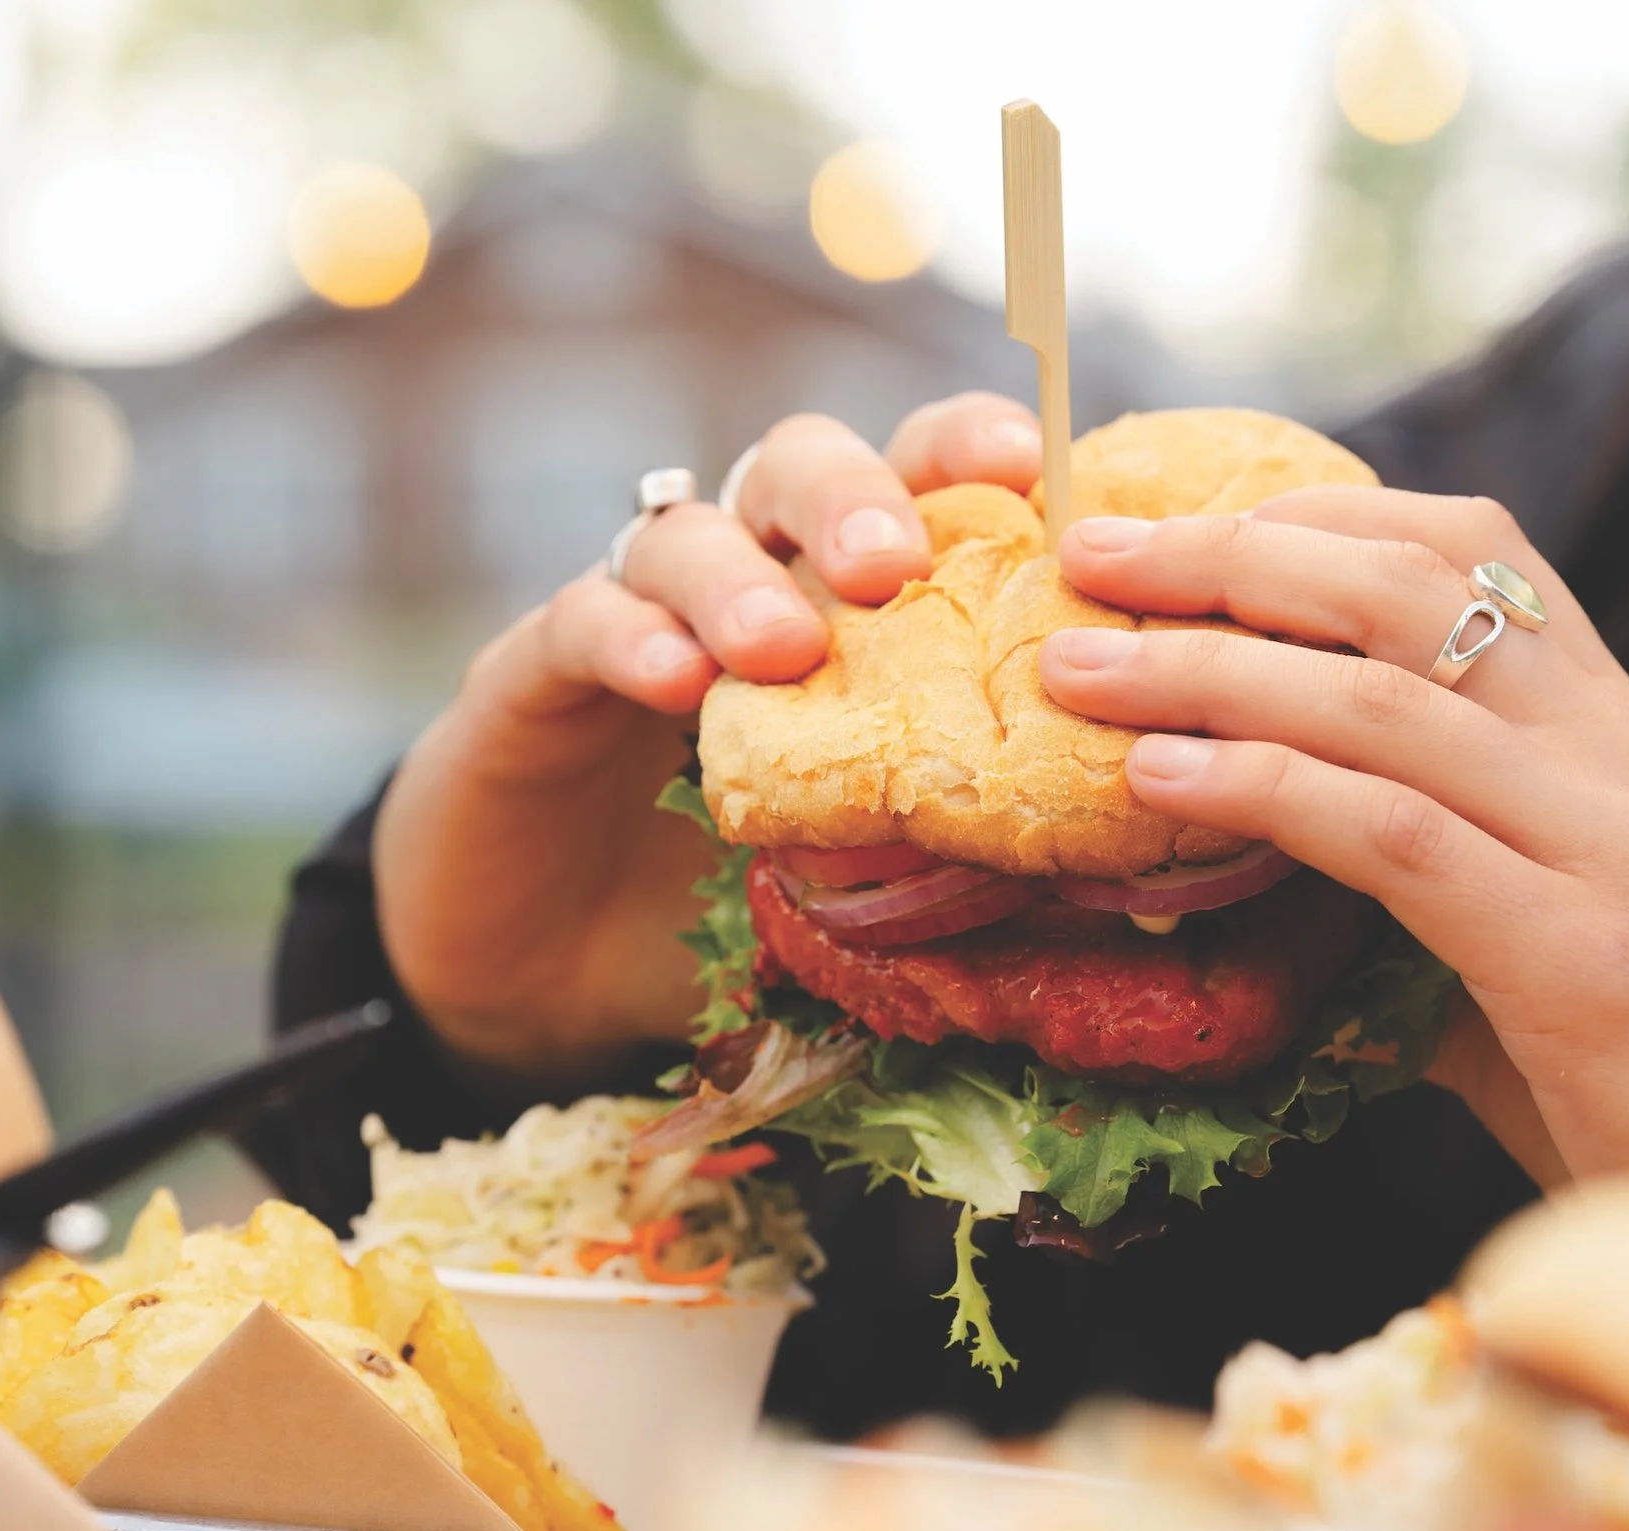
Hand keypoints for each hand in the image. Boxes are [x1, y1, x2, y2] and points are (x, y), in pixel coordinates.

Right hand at [374, 394, 1040, 1071]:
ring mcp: (633, 615)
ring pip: (683, 533)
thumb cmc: (734, 908)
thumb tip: (1097, 840)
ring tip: (782, 647)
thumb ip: (952, 830)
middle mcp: (743, 579)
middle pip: (793, 467)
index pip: (907, 484)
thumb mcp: (863, 872)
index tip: (1032, 466)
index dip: (963, 453)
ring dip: (739, 580)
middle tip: (892, 565)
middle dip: (850, 495)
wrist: (548, 980)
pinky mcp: (532, 673)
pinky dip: (627, 637)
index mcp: (840, 602)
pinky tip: (672, 682)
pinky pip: (578, 620)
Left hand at [1036, 489, 1628, 1178]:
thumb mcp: (1546, 944)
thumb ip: (1420, 890)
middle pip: (1405, 592)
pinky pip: (1394, 836)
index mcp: (1617, 737)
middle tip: (1088, 555)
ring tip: (1075, 669)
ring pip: (1383, 701)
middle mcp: (1621, 761)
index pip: (1475, 551)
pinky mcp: (1584, 957)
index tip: (1180, 520)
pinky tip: (1158, 781)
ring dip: (1206, 668)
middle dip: (1229, 556)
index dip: (1315, 514)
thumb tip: (1242, 883)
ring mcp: (1611, 847)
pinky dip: (1264, 789)